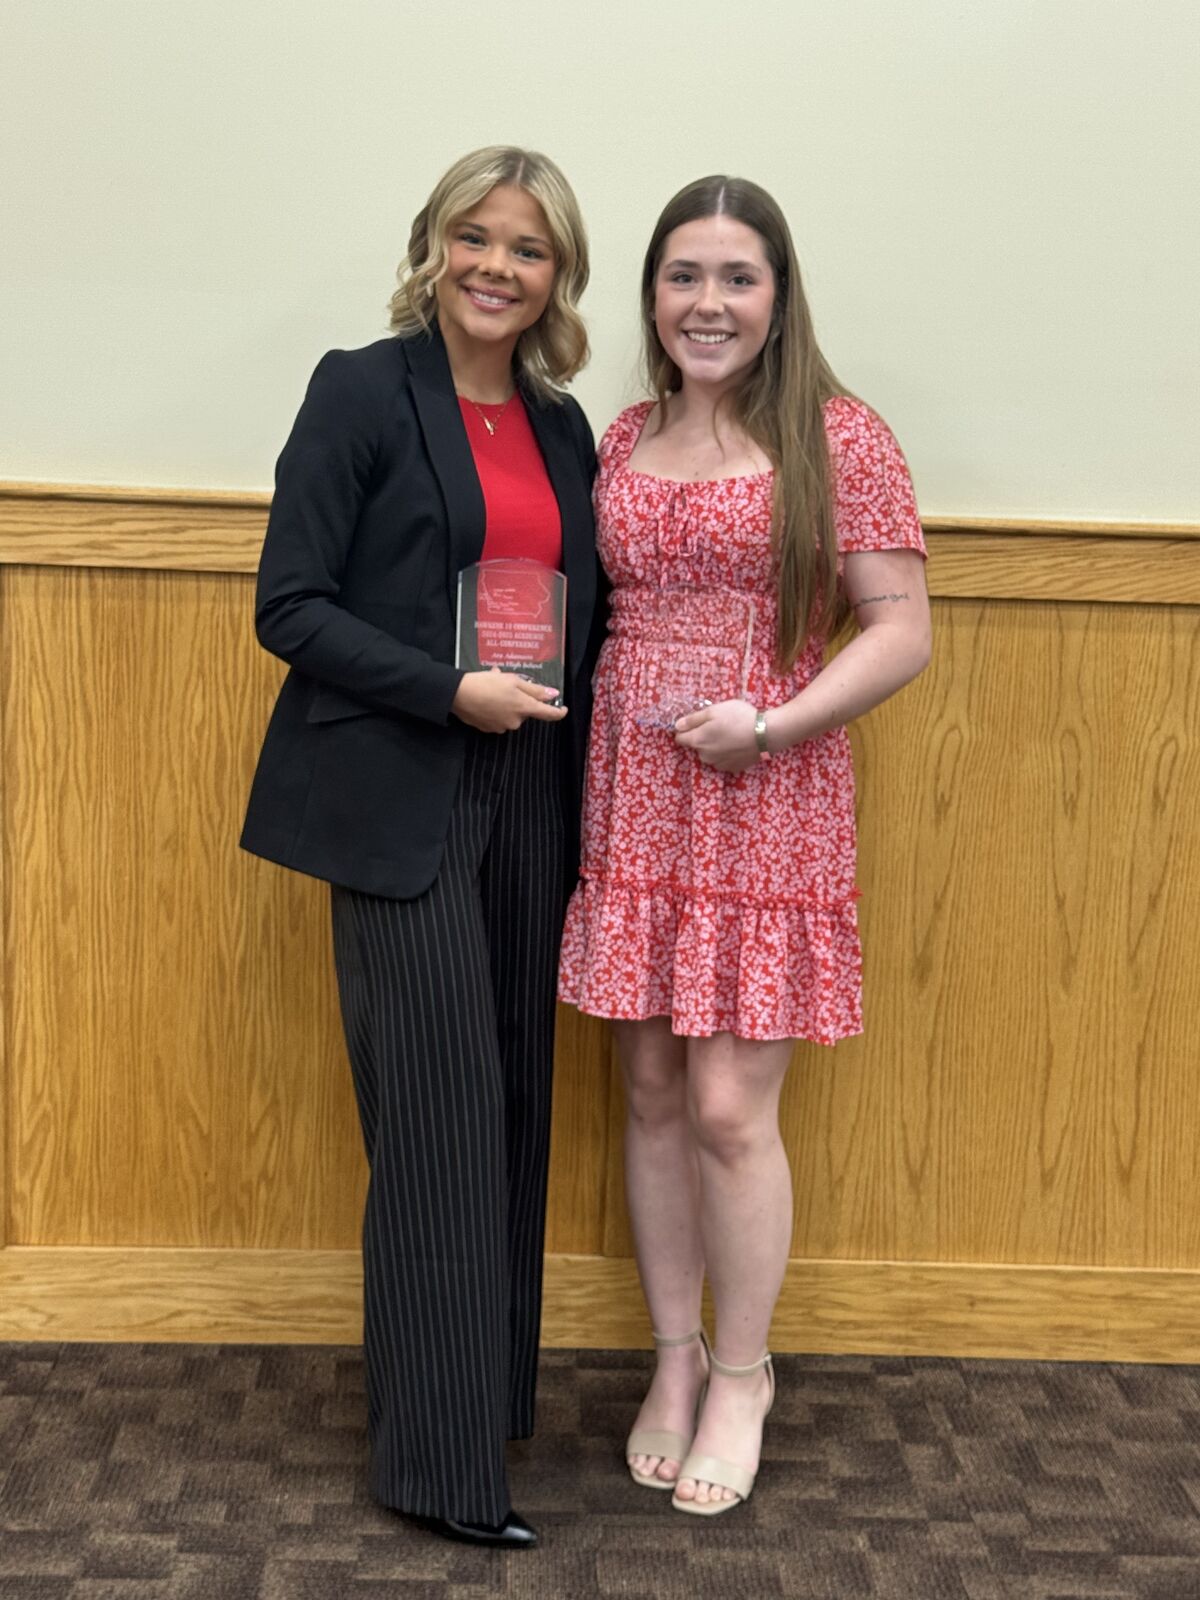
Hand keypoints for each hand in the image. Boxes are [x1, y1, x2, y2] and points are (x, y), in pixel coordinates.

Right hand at [451, 668, 567, 732]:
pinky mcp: (488, 729)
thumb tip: (553, 695)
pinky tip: (484, 697)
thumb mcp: (513, 681)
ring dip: (506, 702)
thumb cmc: (487, 683)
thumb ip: (534, 690)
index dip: (558, 712)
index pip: (548, 714)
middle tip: (507, 683)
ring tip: (492, 687)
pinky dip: (495, 708)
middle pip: (524, 711)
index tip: (564, 709)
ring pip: (510, 713)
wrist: (459, 694)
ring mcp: (501, 727)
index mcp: (524, 708)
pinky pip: (497, 718)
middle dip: (519, 698)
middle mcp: (515, 722)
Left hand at [673, 699, 760, 772]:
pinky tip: (737, 743)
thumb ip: (692, 719)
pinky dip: (727, 753)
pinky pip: (723, 760)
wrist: (765, 734)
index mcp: (697, 741)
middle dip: (703, 737)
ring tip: (730, 734)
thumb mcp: (713, 711)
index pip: (679, 739)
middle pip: (696, 746)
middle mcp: (704, 756)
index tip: (697, 722)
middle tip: (719, 725)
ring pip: (710, 754)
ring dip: (715, 746)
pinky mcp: (732, 768)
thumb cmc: (738, 717)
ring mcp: (718, 764)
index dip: (686, 729)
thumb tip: (676, 726)